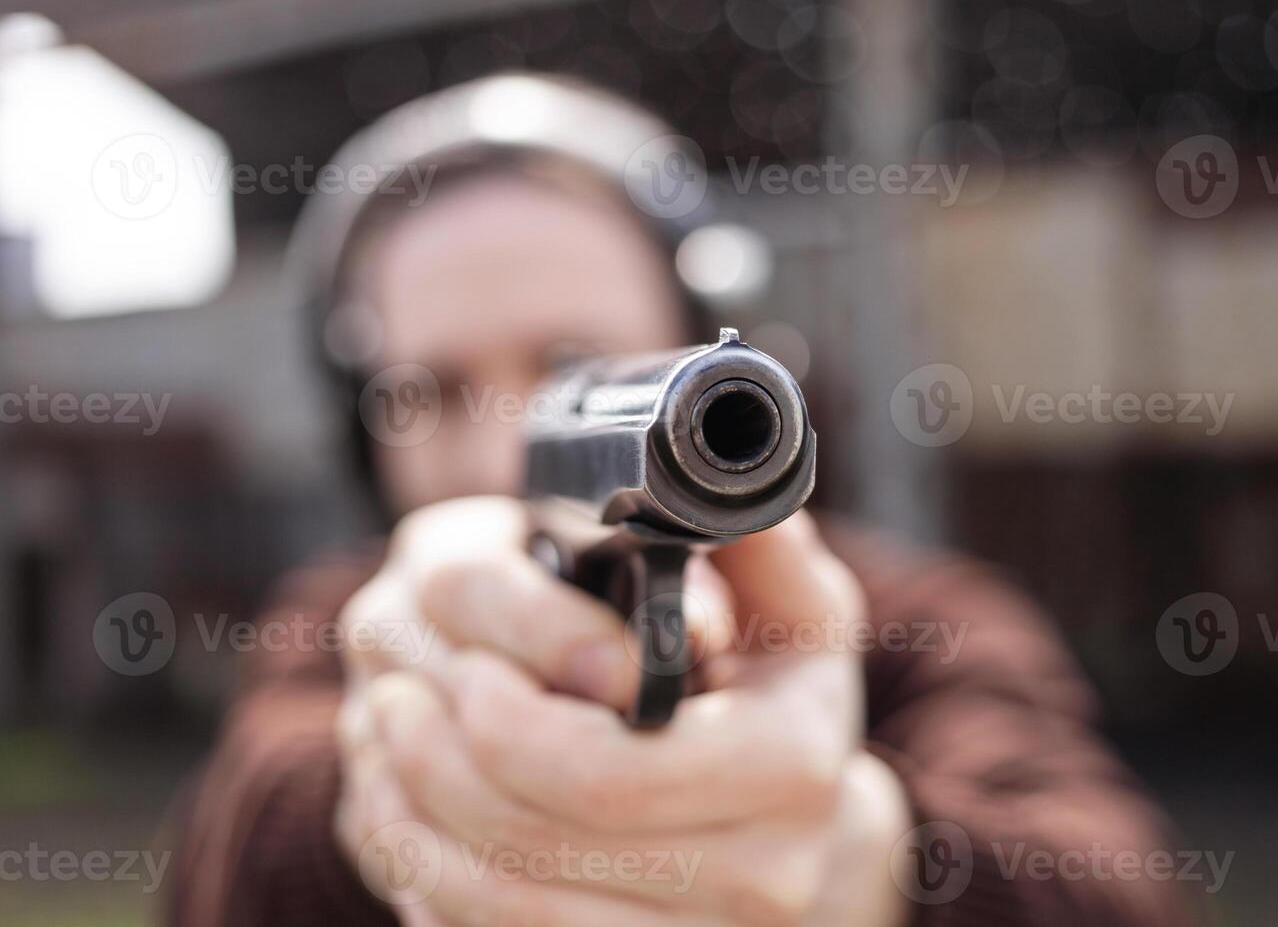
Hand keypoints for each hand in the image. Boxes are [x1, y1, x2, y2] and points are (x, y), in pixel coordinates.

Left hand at [333, 496, 913, 925]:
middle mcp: (760, 880)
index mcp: (792, 768)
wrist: (798, 834)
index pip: (607, 772)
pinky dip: (429, 886)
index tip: (462, 669)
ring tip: (385, 744)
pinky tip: (412, 824)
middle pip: (537, 843)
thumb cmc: (774, 697)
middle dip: (438, 765)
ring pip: (502, 910)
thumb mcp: (789, 605)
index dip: (509, 725)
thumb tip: (695, 487)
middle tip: (389, 697)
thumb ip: (750, 540)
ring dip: (414, 824)